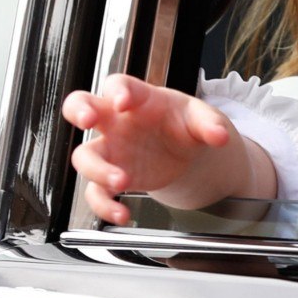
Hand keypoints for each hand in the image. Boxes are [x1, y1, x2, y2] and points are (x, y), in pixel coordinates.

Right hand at [63, 74, 230, 224]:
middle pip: (80, 105)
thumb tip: (220, 136)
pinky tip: (122, 213)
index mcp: (139, 98)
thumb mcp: (202, 118)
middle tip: (87, 121)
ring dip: (98, 170)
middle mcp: (117, 122)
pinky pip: (96, 192)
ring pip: (85, 156)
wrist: (187, 153)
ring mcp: (112, 149)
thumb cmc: (185, 124)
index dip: (117, 90)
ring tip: (123, 181)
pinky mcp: (112, 176)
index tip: (123, 101)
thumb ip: (210, 124)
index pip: (119, 83)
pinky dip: (104, 205)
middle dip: (78, 110)